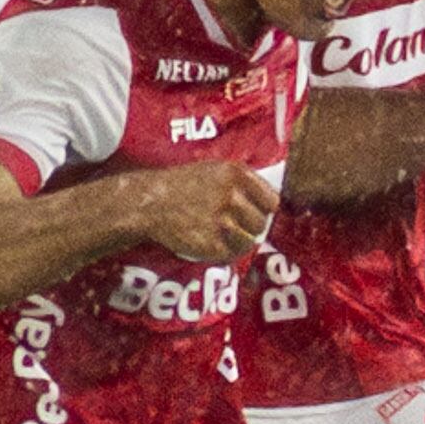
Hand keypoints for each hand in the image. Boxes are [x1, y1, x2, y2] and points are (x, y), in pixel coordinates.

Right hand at [124, 160, 280, 263]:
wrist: (149, 202)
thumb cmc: (184, 185)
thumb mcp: (215, 170)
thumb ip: (245, 183)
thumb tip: (275, 203)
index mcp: (236, 173)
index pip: (272, 200)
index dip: (265, 209)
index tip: (257, 214)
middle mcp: (230, 195)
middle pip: (261, 222)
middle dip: (250, 226)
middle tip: (233, 225)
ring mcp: (220, 220)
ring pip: (250, 239)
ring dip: (239, 240)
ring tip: (222, 234)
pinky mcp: (210, 243)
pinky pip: (233, 253)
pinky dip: (226, 252)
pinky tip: (213, 242)